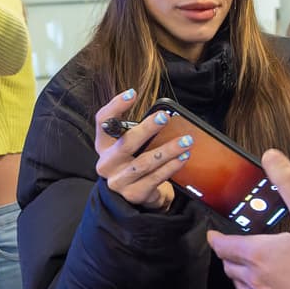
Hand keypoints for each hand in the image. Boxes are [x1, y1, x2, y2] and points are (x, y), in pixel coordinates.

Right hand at [94, 90, 187, 211]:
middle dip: (147, 129)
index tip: (132, 94)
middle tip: (164, 117)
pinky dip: (171, 166)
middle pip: (125, 143)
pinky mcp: (134, 194)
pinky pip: (155, 178)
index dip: (115, 106)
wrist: (138, 194)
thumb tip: (162, 115)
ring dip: (167, 150)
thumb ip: (138, 131)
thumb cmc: (135, 162)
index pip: (103, 121)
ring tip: (186, 141)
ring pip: (144, 162)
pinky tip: (183, 157)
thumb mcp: (131, 146)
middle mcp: (106, 164)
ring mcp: (118, 181)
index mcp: (103, 146)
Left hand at [207, 149, 289, 288]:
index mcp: (257, 254)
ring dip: (237, 275)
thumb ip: (289, 185)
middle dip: (226, 255)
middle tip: (228, 246)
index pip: (223, 246)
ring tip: (243, 267)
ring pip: (241, 286)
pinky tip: (269, 288)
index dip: (216, 239)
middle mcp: (257, 278)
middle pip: (229, 266)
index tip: (212, 234)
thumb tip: (271, 158)